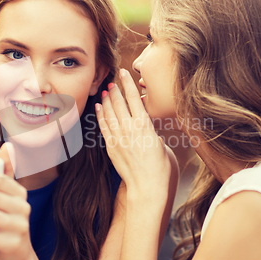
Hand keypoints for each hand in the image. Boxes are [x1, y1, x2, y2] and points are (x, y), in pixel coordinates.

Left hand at [96, 69, 175, 201]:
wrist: (148, 187)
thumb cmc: (161, 168)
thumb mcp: (162, 145)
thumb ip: (153, 133)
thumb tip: (148, 130)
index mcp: (145, 125)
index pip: (134, 98)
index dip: (128, 83)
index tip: (124, 72)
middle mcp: (130, 128)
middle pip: (118, 102)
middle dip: (114, 89)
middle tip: (112, 81)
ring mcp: (119, 138)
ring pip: (109, 112)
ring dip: (106, 100)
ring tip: (105, 90)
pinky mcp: (112, 147)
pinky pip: (103, 126)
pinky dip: (100, 115)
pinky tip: (98, 107)